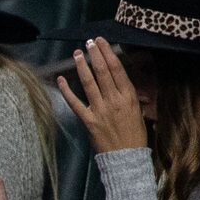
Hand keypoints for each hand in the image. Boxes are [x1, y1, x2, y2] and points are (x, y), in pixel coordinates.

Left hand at [60, 38, 148, 154]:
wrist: (126, 157)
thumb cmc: (134, 135)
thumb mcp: (138, 112)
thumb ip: (130, 97)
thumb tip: (125, 87)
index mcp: (129, 96)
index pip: (118, 70)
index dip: (109, 54)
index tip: (102, 42)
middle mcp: (115, 100)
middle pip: (104, 72)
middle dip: (96, 55)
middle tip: (89, 42)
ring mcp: (101, 110)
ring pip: (90, 83)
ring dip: (83, 67)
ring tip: (77, 53)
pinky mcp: (89, 121)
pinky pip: (75, 103)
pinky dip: (67, 91)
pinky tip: (61, 80)